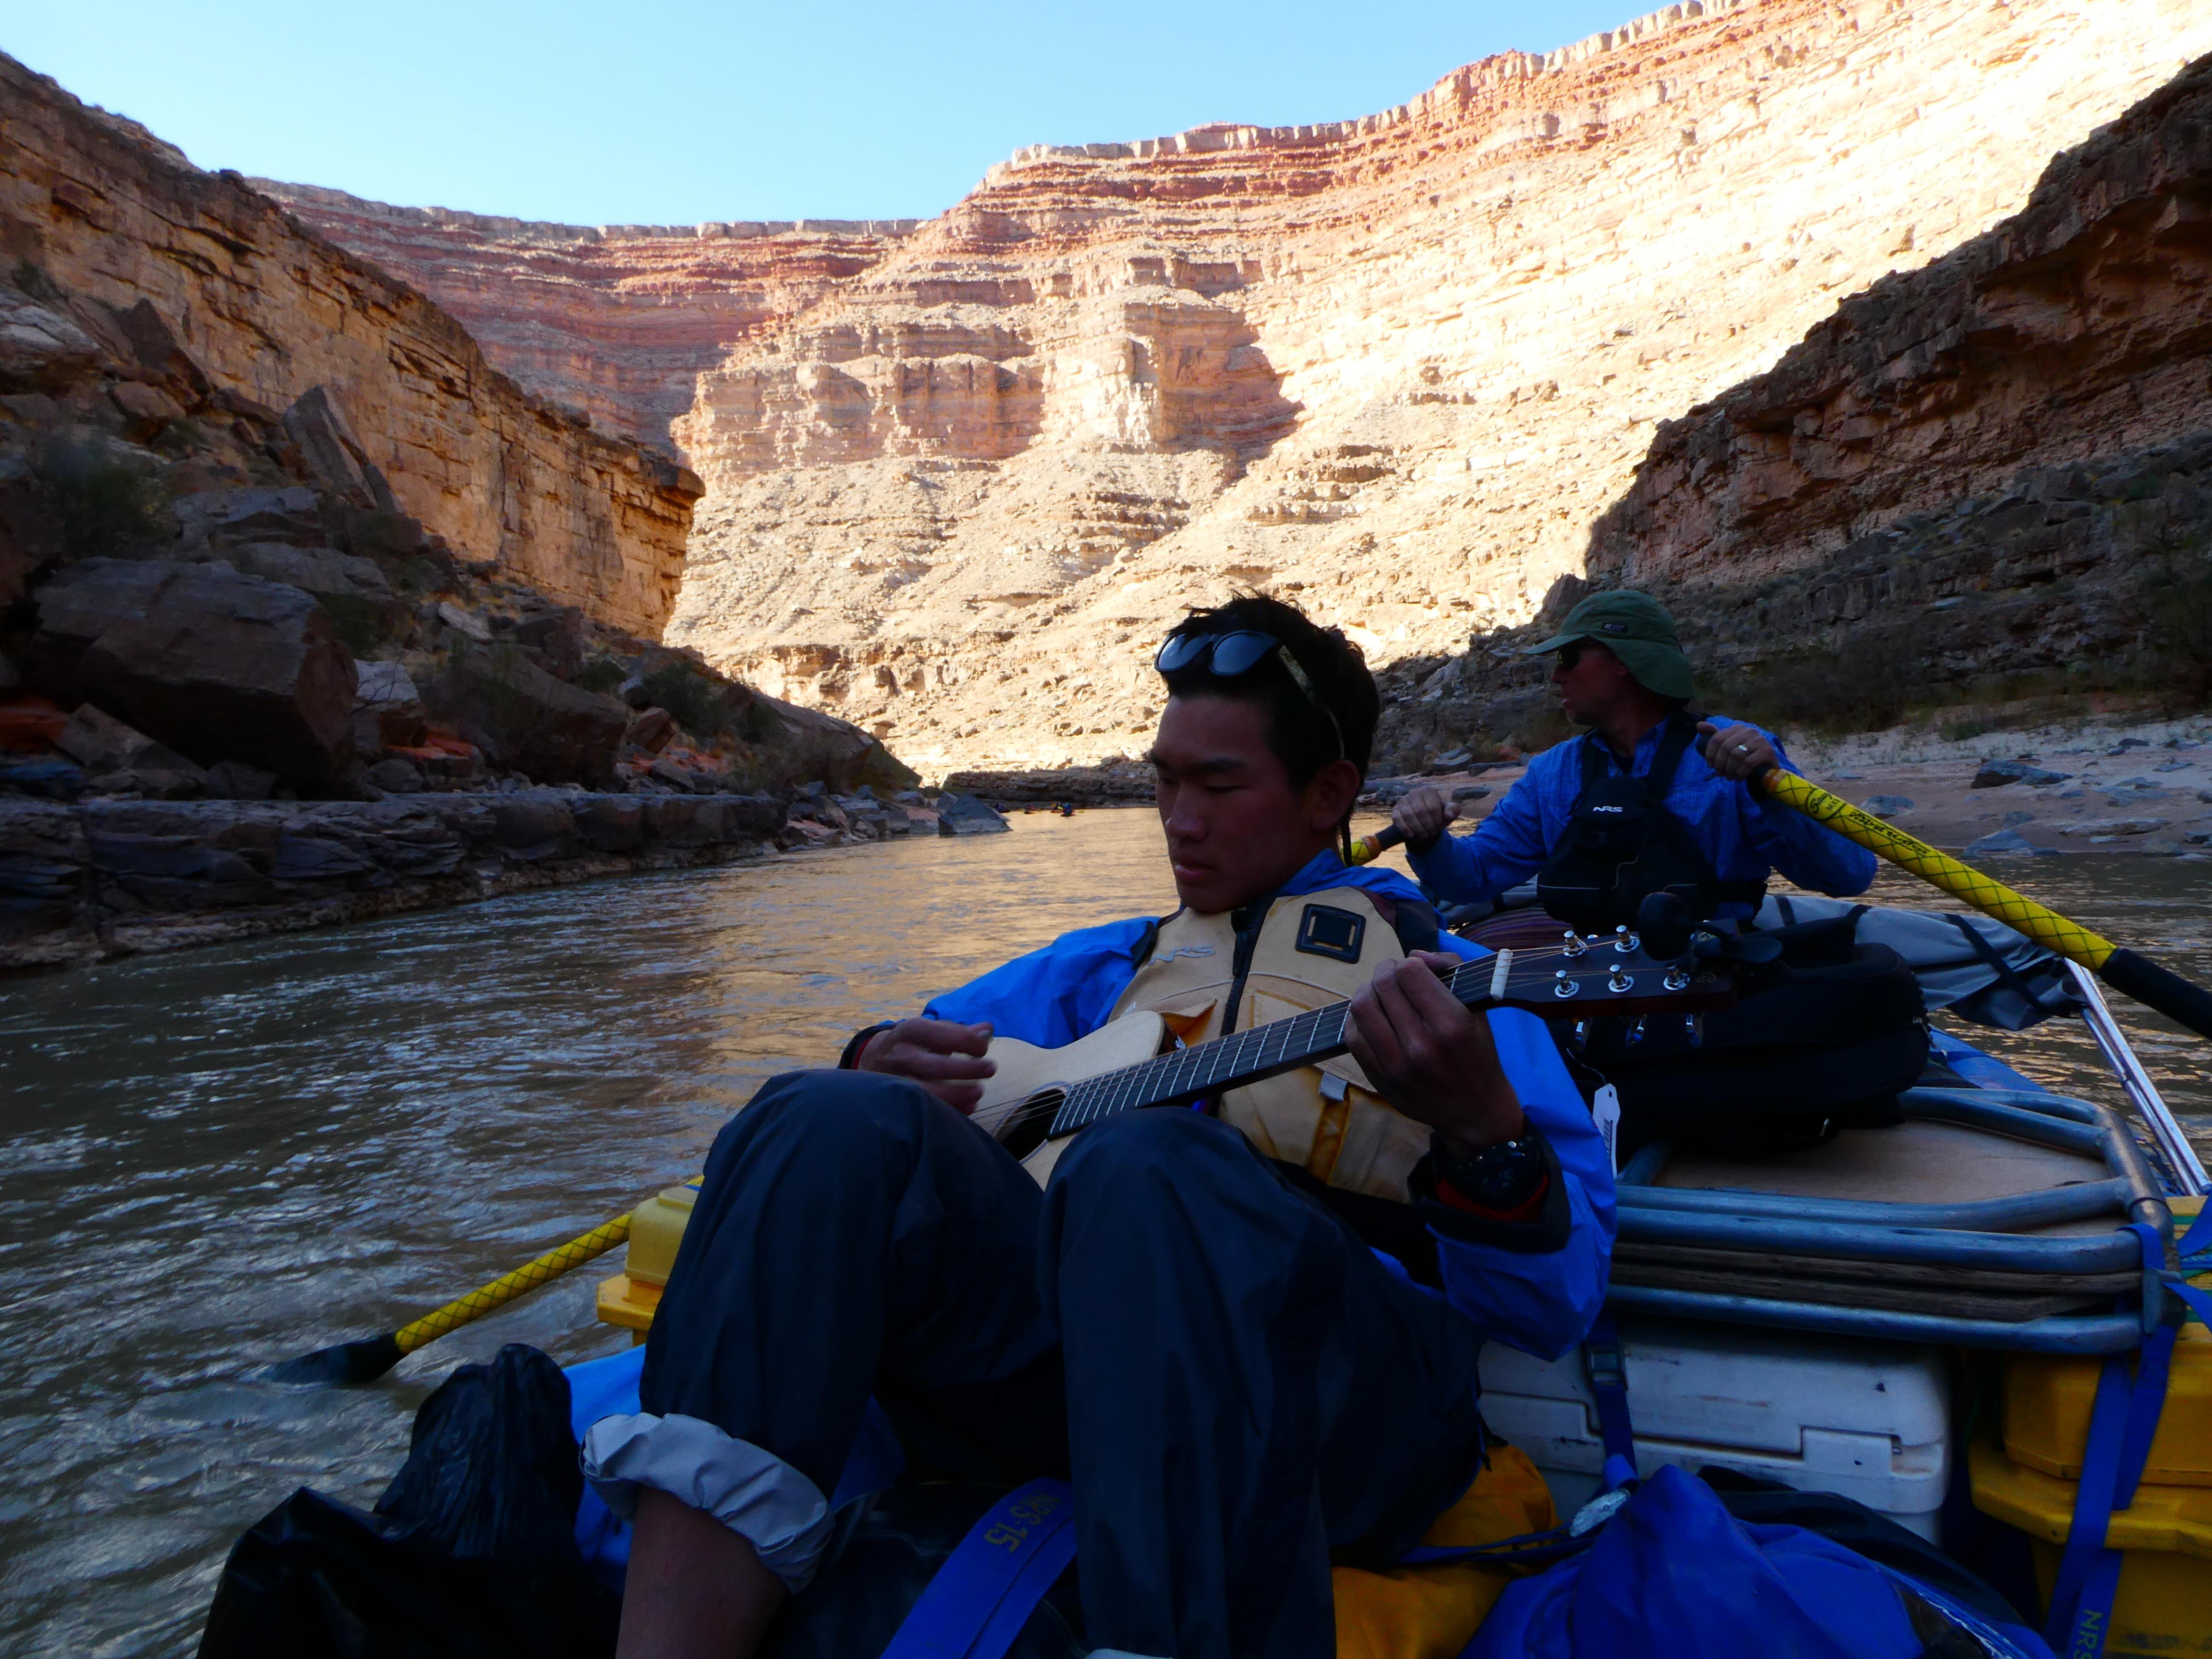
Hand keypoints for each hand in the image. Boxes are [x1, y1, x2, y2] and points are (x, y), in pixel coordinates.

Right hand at [857, 1018, 995, 1112]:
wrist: (873, 1060)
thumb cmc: (914, 1044)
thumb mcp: (931, 1031)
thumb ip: (959, 1032)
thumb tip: (988, 1029)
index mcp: (909, 1031)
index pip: (939, 1034)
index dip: (965, 1041)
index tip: (984, 1048)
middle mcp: (898, 1056)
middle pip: (933, 1066)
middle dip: (966, 1069)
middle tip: (991, 1068)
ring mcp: (893, 1082)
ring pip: (924, 1093)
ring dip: (956, 1095)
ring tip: (978, 1093)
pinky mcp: (893, 1103)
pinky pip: (921, 1111)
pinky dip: (947, 1111)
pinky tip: (967, 1108)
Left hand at [1344, 952, 1523, 1156]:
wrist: (1473, 1111)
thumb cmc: (1477, 1054)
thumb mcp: (1478, 1009)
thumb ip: (1452, 970)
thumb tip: (1414, 955)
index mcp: (1451, 1025)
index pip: (1410, 972)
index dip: (1411, 964)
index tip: (1417, 971)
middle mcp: (1421, 1045)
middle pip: (1383, 985)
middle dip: (1387, 971)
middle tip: (1395, 976)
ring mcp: (1396, 1065)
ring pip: (1361, 1006)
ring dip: (1368, 990)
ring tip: (1381, 993)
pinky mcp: (1379, 1079)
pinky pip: (1352, 1035)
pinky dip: (1358, 1019)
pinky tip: (1373, 1018)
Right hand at [1390, 785, 1461, 852]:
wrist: (1423, 818)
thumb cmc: (1437, 814)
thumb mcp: (1447, 812)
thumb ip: (1453, 810)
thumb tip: (1449, 815)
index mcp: (1428, 791)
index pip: (1432, 807)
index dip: (1437, 821)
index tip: (1440, 827)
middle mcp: (1414, 793)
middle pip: (1420, 811)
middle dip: (1428, 826)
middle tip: (1432, 833)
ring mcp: (1403, 801)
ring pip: (1408, 815)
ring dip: (1418, 829)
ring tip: (1424, 835)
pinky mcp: (1395, 810)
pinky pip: (1397, 819)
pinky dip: (1404, 828)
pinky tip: (1411, 835)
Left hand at [1697, 720, 1777, 782]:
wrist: (1766, 768)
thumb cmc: (1745, 756)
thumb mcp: (1729, 745)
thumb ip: (1715, 735)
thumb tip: (1699, 725)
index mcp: (1737, 728)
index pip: (1717, 739)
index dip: (1710, 754)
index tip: (1710, 766)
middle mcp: (1749, 731)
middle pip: (1726, 748)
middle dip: (1720, 764)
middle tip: (1720, 774)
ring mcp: (1759, 740)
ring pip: (1736, 755)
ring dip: (1730, 770)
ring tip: (1729, 777)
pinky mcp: (1767, 751)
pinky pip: (1748, 763)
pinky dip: (1740, 773)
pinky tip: (1739, 778)